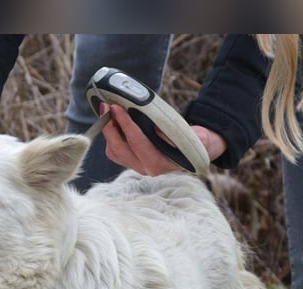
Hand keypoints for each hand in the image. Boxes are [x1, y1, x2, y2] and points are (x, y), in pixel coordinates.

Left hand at [101, 103, 227, 174]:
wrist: (196, 150)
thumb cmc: (195, 140)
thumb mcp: (196, 136)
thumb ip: (178, 135)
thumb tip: (156, 129)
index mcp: (160, 163)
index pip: (138, 142)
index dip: (125, 124)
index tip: (117, 108)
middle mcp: (146, 168)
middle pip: (119, 148)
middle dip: (110, 126)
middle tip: (106, 106)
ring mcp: (137, 167)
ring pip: (114, 151)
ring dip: (108, 131)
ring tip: (107, 111)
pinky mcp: (131, 162)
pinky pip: (114, 152)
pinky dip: (111, 136)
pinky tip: (112, 121)